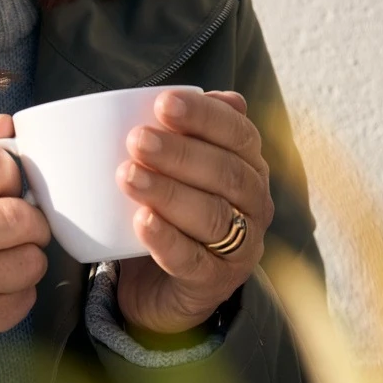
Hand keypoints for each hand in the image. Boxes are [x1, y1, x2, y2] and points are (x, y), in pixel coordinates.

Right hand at [0, 115, 50, 382]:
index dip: (10, 174)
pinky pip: (22, 301)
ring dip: (28, 260)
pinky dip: (18, 295)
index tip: (4, 187)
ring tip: (6, 258)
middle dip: (31, 221)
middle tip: (19, 227)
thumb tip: (4, 125)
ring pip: (29, 263)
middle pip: (18, 216)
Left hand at [115, 89, 273, 334]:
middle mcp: (255, 206)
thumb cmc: (168, 214)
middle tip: (136, 139)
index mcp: (249, 168)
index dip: (205, 116)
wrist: (158, 287)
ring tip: (128, 175)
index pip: (239, 134)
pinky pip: (193, 261)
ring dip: (169, 192)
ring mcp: (240, 248)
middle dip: (180, 153)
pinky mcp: (214, 284)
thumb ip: (177, 133)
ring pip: (212, 216)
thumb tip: (192, 94)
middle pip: (227, 174)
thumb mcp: (172, 170)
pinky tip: (142, 221)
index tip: (163, 103)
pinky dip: (166, 239)